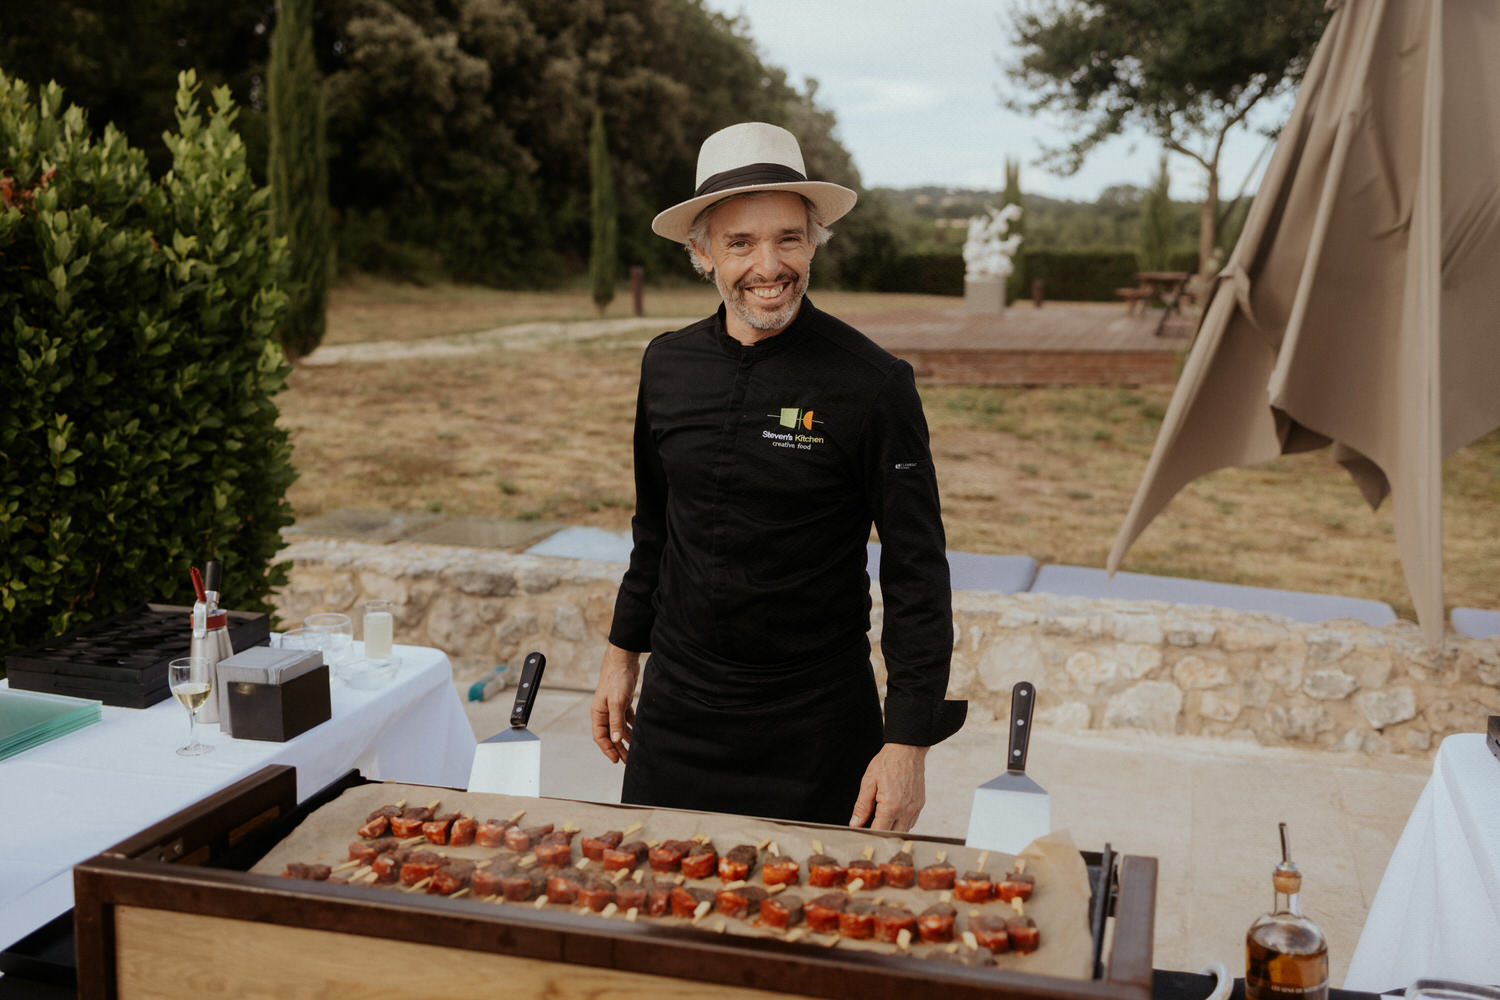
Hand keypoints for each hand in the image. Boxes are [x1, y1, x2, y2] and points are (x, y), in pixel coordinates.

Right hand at [590, 642, 640, 763]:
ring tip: (633, 750)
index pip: (600, 736)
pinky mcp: (623, 702)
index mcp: (598, 713)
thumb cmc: (616, 679)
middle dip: (617, 748)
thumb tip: (614, 740)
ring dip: (625, 739)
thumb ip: (616, 721)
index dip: (607, 749)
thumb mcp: (617, 702)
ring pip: (618, 728)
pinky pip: (626, 719)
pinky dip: (631, 727)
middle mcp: (604, 712)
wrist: (624, 660)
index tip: (615, 760)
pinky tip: (637, 733)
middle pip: (610, 735)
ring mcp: (614, 707)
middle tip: (626, 760)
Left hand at [849, 743, 928, 830]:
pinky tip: (893, 815)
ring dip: (892, 830)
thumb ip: (861, 806)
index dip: (869, 836)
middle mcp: (906, 810)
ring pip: (903, 831)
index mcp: (891, 806)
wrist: (907, 750)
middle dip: (881, 835)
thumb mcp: (869, 782)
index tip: (862, 834)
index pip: (879, 832)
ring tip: (881, 820)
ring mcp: (915, 809)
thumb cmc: (888, 762)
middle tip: (870, 828)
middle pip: (892, 836)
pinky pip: (911, 822)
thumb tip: (855, 823)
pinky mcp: (920, 805)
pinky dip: (901, 824)